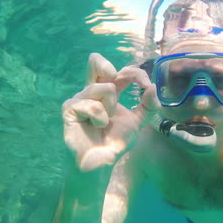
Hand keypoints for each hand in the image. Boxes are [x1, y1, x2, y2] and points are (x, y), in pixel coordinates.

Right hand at [62, 53, 158, 170]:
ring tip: (105, 122)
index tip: (146, 84)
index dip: (135, 74)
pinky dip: (99, 117)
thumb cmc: (115, 140)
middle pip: (95, 62)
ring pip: (102, 88)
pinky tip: (95, 126)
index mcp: (109, 91)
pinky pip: (90, 104)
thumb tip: (153, 87)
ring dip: (110, 108)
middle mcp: (94, 91)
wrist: (102, 160)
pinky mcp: (70, 109)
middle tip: (114, 75)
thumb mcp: (137, 122)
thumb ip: (148, 106)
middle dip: (106, 65)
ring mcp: (80, 99)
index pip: (121, 72)